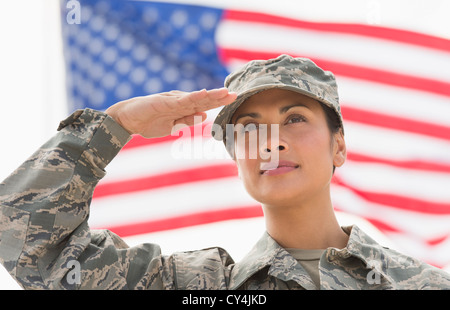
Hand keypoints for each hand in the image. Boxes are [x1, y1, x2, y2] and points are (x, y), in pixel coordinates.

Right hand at [105, 88, 236, 138]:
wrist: (127, 120)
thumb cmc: (148, 122)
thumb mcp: (171, 126)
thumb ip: (187, 121)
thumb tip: (204, 116)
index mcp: (183, 108)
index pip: (204, 105)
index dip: (219, 102)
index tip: (233, 99)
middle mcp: (180, 102)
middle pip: (204, 99)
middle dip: (220, 97)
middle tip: (236, 94)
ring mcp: (173, 100)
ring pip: (196, 98)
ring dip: (211, 95)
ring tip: (225, 92)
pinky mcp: (164, 101)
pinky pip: (181, 100)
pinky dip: (193, 97)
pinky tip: (204, 94)